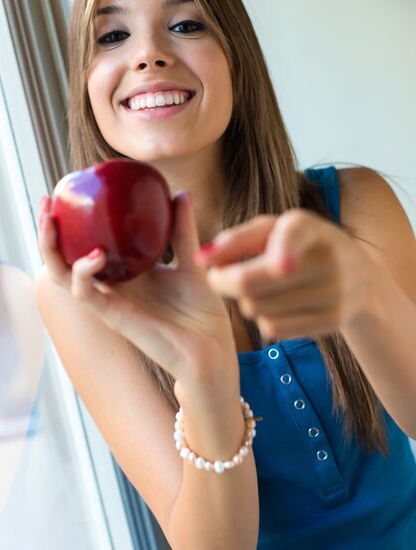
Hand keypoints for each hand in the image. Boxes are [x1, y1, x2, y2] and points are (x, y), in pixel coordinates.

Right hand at [37, 192, 237, 391]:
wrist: (212, 348)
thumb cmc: (201, 311)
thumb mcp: (192, 260)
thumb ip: (182, 229)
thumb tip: (179, 192)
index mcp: (128, 271)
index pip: (88, 245)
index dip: (71, 223)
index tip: (65, 194)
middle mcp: (114, 285)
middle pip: (66, 258)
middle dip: (50, 232)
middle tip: (47, 204)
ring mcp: (111, 301)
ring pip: (63, 276)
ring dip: (51, 249)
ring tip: (51, 222)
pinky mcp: (115, 318)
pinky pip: (86, 295)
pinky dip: (83, 274)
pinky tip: (95, 255)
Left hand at [194, 211, 373, 340]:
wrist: (355, 275)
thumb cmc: (296, 244)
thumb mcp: (270, 231)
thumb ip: (233, 240)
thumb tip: (200, 260)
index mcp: (307, 226)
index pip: (292, 238)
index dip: (284, 252)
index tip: (280, 266)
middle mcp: (327, 257)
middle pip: (252, 284)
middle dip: (225, 282)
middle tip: (222, 277)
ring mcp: (334, 292)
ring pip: (258, 309)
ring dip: (247, 302)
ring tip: (261, 289)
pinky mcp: (333, 320)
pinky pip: (274, 329)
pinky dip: (265, 320)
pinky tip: (276, 307)